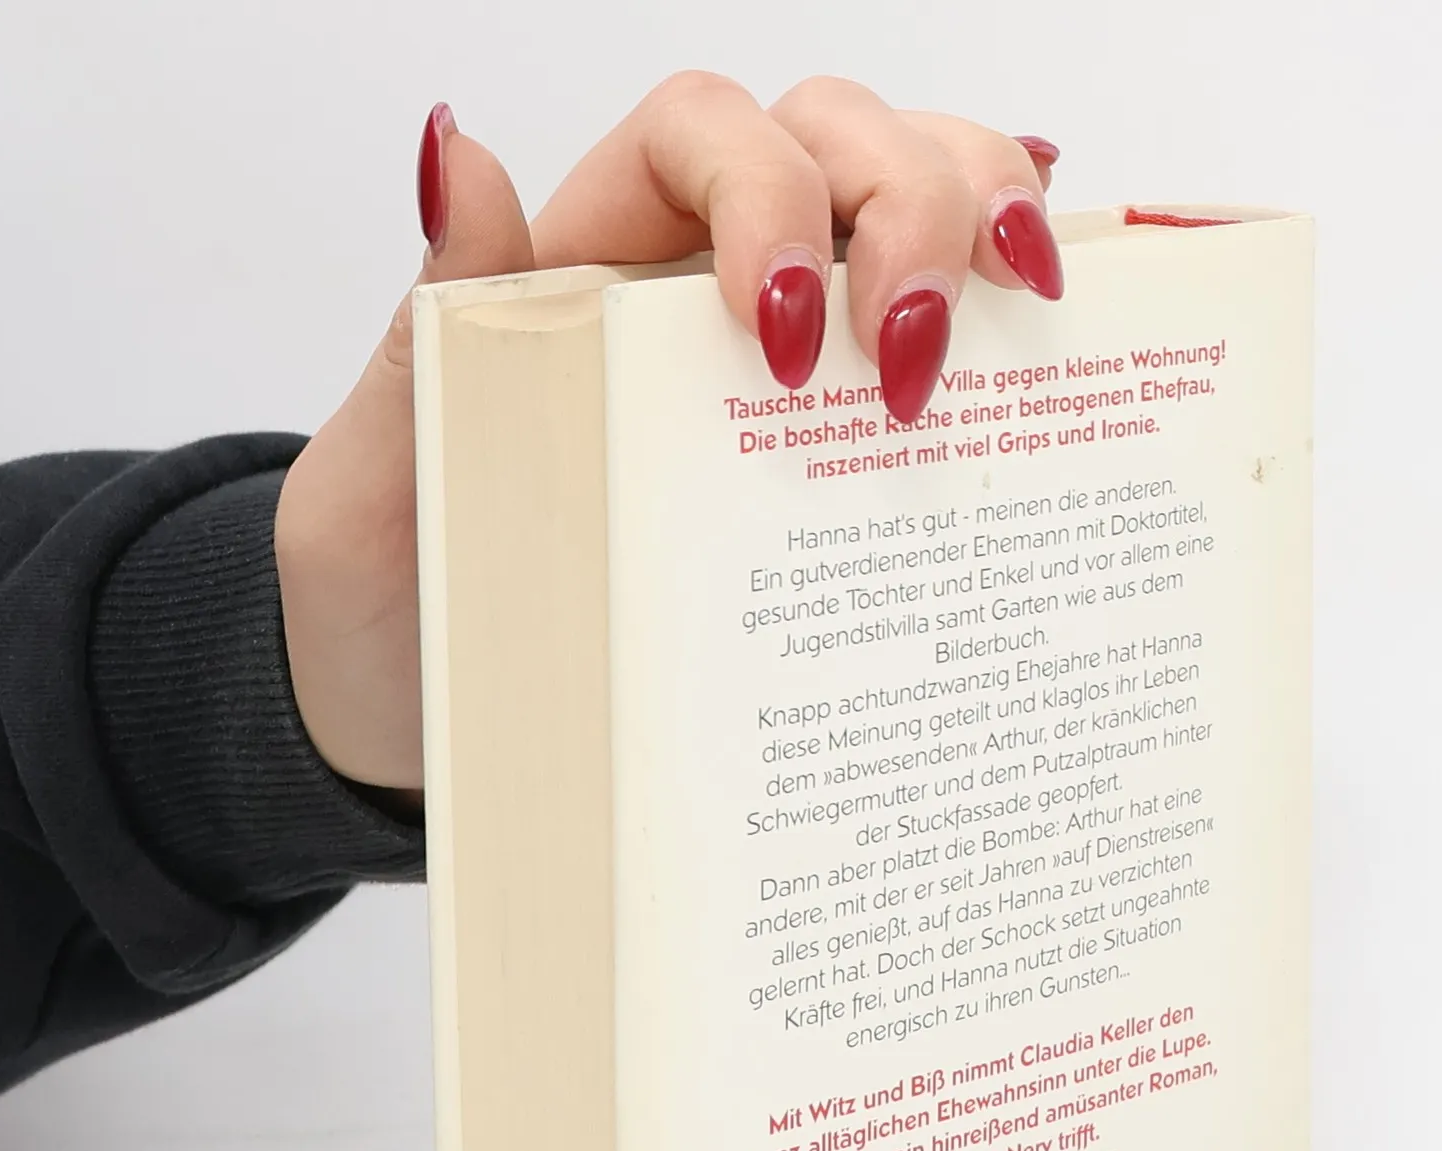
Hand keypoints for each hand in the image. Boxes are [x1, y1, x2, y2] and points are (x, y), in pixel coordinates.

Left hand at [274, 75, 1061, 797]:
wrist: (427, 725)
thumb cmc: (401, 605)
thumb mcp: (383, 476)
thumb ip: (428, 322)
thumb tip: (456, 151)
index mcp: (588, 262)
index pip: (706, 134)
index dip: (771, 198)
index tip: (787, 344)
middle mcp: (697, 282)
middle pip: (841, 138)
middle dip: (909, 212)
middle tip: (909, 371)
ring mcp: (785, 355)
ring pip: (916, 195)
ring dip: (983, 223)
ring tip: (1025, 320)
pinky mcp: (839, 442)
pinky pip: (950, 331)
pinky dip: (1010, 303)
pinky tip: (1058, 323)